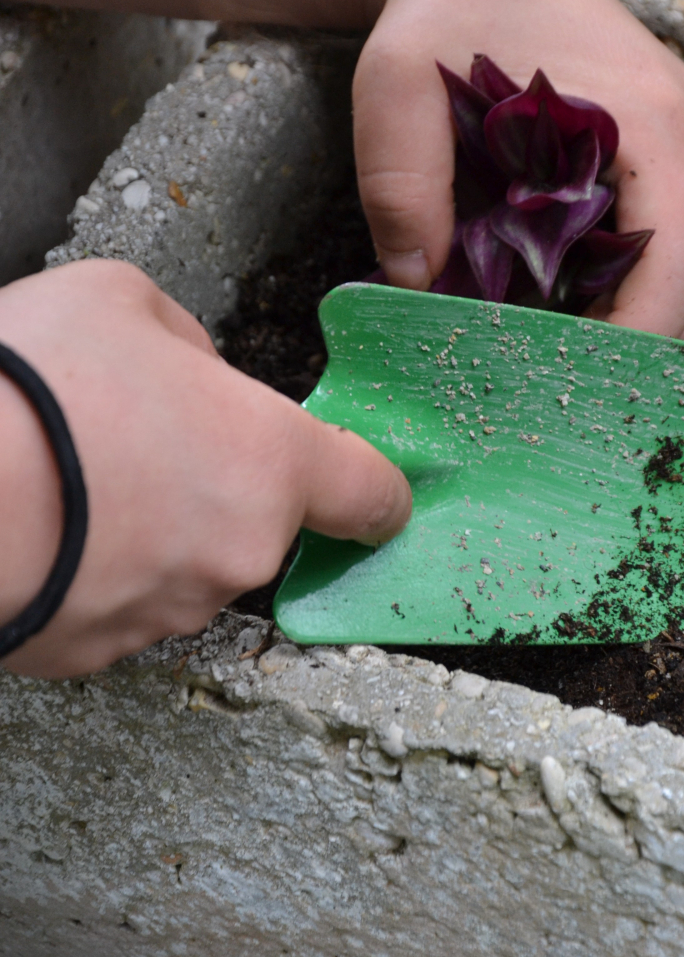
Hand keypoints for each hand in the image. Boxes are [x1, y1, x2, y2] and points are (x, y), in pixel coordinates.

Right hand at [0, 260, 410, 678]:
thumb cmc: (26, 383)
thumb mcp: (123, 302)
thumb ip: (190, 346)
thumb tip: (195, 377)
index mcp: (269, 459)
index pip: (372, 494)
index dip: (376, 490)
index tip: (370, 489)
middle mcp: (236, 550)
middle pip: (259, 523)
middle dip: (216, 487)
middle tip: (137, 440)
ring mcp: (166, 612)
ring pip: (184, 566)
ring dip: (150, 530)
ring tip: (71, 479)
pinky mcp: (95, 655)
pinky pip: (116, 606)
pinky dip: (92, 573)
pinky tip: (44, 529)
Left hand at [353, 0, 683, 346]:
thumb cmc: (444, 14)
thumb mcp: (395, 89)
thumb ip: (403, 189)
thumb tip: (422, 288)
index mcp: (646, 118)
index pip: (681, 259)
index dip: (643, 339)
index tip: (578, 380)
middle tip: (600, 365)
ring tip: (634, 329)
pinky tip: (665, 270)